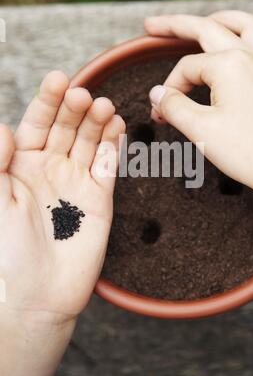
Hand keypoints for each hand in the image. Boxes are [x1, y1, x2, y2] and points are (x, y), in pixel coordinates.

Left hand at [0, 71, 124, 375]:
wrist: (39, 295)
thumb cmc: (9, 253)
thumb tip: (3, 127)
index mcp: (23, 166)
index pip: (36, 124)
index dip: (47, 101)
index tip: (59, 80)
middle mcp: (51, 168)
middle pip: (67, 128)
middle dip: (75, 110)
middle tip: (84, 97)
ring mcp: (77, 182)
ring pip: (90, 142)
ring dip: (98, 123)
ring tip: (104, 107)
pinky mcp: (100, 199)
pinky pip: (109, 166)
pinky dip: (114, 146)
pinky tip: (117, 127)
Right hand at [145, 11, 252, 260]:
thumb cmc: (249, 152)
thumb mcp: (200, 130)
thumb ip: (174, 106)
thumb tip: (158, 94)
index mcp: (229, 65)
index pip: (186, 69)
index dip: (169, 89)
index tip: (161, 112)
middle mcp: (251, 55)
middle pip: (207, 29)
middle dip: (176, 25)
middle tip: (152, 25)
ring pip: (247, 24)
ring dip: (223, 18)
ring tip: (205, 20)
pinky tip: (251, 43)